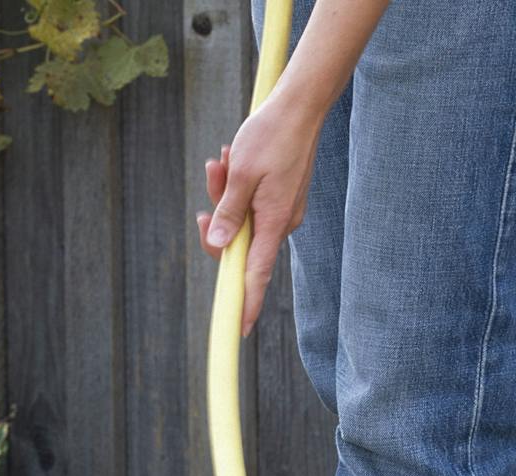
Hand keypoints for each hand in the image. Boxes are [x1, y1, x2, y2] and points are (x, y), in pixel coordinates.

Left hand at [196, 94, 319, 335]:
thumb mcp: (241, 174)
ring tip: (224, 158)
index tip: (237, 329)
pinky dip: (237, 186)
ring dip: (225, 193)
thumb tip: (218, 245)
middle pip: (239, 242)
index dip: (245, 303)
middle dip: (218, 217)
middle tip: (214, 174)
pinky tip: (233, 157)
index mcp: (272, 222)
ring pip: (241, 218)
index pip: (256, 274)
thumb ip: (228, 213)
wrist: (301, 106)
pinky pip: (250, 203)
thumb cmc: (271, 136)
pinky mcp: (280, 197)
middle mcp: (280, 223)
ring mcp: (281, 211)